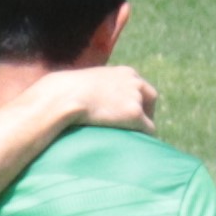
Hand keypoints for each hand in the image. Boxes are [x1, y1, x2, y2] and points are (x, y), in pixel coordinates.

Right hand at [34, 65, 162, 136]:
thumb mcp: (87, 83)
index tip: (126, 113)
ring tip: (129, 138)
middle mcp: (134, 81)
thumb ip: (98, 89)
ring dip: (140, 126)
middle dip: (145, 112)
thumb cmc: (67, 92)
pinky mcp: (134, 114)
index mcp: (125, 72)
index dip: (135, 100)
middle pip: (150, 98)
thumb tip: (93, 100)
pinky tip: (130, 143)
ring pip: (148, 116)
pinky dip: (141, 136)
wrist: (65, 96)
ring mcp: (135, 97)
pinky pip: (148, 129)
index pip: (139, 86)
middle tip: (135, 127)